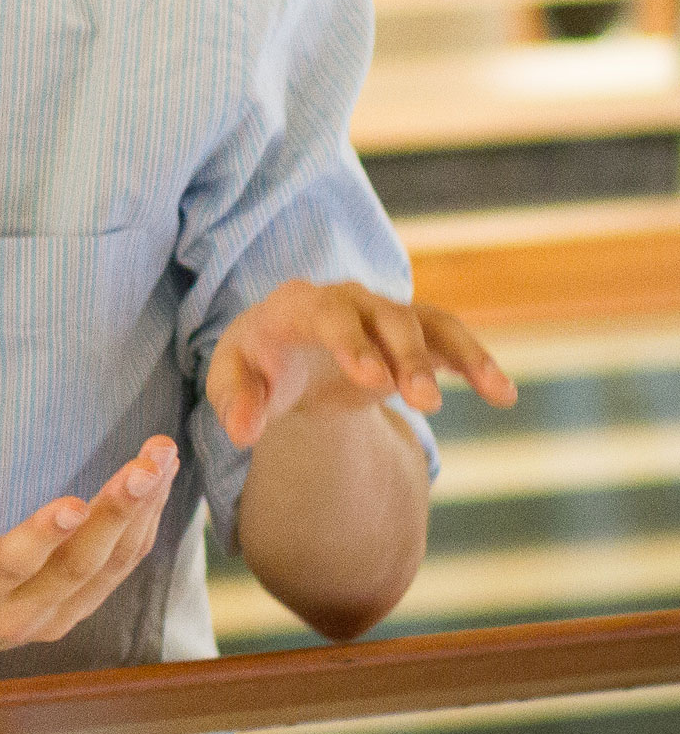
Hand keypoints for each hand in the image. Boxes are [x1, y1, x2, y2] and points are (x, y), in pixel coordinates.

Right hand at [0, 435, 178, 673]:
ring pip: (111, 566)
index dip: (42, 536)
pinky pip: (121, 565)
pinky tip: (158, 478)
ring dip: (142, 511)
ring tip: (162, 457)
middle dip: (115, 513)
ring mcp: (58, 616)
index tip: (74, 501)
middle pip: (77, 566)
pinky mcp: (82, 608)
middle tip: (145, 466)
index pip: (12, 566)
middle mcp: (20, 614)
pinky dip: (144, 521)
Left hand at [208, 279, 516, 447]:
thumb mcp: (231, 382)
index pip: (329, 314)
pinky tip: (502, 395)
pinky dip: (477, 362)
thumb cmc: (255, 365)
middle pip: (388, 317)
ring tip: (496, 392)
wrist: (282, 352)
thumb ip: (235, 404)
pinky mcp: (413, 336)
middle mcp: (348, 300)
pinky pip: (450, 341)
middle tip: (424, 403)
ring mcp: (385, 315)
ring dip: (462, 355)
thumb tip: (243, 432)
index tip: (373, 378)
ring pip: (430, 324)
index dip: (352, 342)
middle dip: (407, 356)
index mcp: (298, 305)